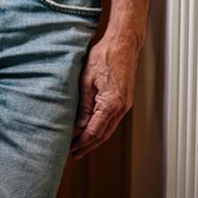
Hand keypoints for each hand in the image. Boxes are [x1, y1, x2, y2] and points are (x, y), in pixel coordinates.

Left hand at [70, 37, 136, 159]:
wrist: (123, 43)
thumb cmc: (105, 56)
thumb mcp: (87, 80)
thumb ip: (84, 105)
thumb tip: (79, 124)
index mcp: (111, 104)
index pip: (94, 132)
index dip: (82, 143)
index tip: (71, 150)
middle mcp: (121, 108)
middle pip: (104, 135)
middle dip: (89, 146)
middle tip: (75, 154)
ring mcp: (126, 104)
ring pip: (109, 128)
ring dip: (96, 138)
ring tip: (82, 144)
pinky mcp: (126, 99)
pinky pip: (113, 119)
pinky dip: (102, 127)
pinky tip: (93, 127)